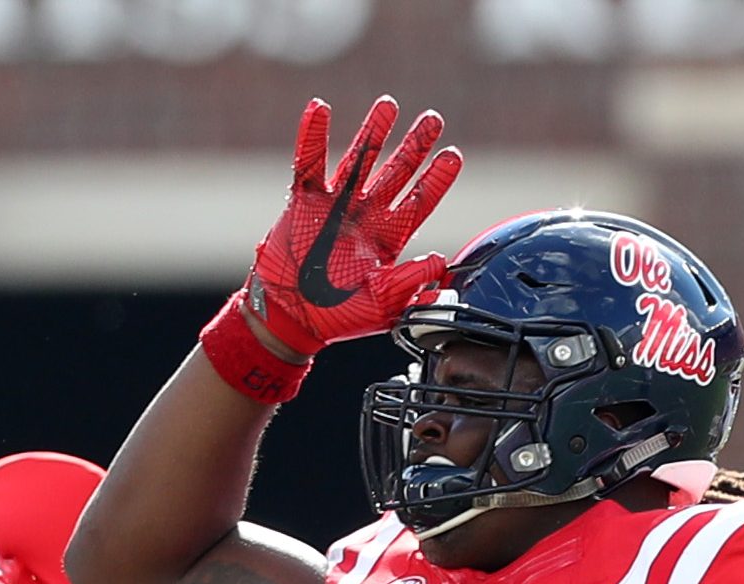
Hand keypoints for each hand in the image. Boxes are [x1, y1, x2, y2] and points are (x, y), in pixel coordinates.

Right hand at [243, 96, 463, 359]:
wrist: (290, 319)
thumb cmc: (336, 318)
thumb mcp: (381, 305)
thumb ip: (409, 282)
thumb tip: (439, 261)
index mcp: (388, 239)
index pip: (418, 202)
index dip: (435, 179)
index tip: (453, 155)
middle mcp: (365, 216)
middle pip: (395, 172)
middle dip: (414, 146)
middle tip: (433, 119)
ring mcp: (334, 206)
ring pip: (358, 159)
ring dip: (373, 132)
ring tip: (389, 105)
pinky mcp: (303, 202)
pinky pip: (308, 162)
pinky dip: (312, 135)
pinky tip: (319, 108)